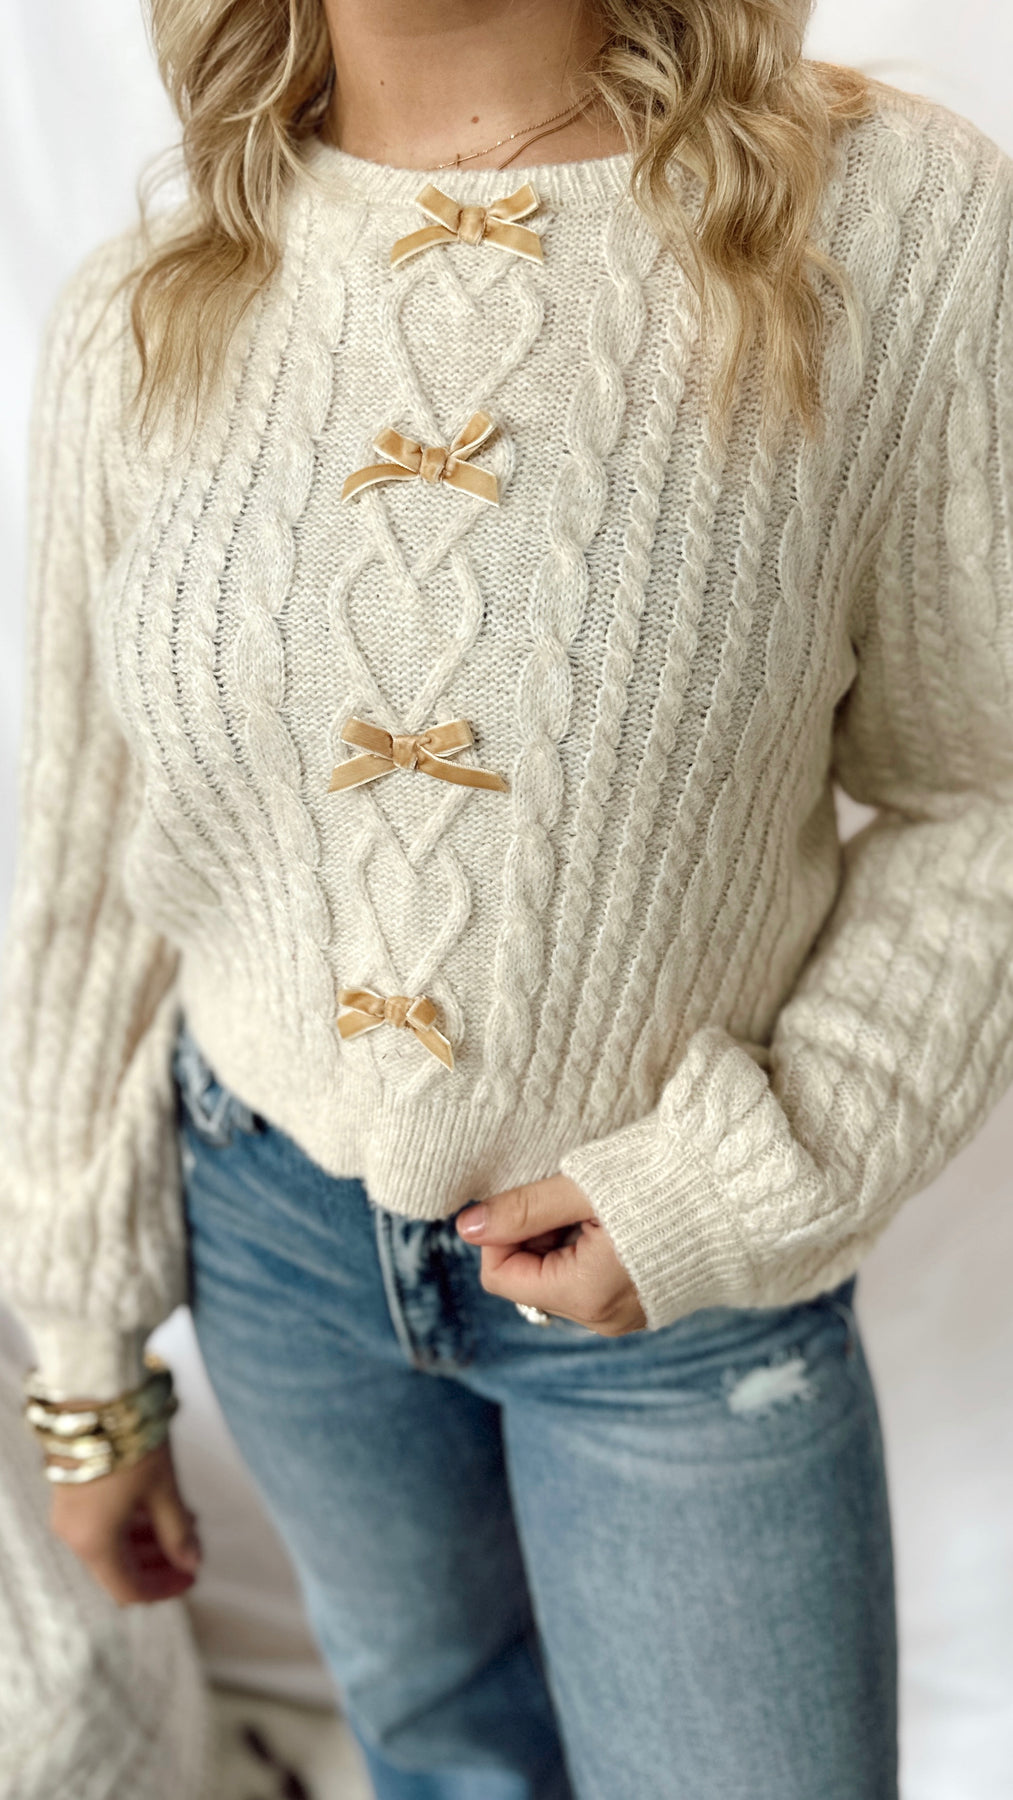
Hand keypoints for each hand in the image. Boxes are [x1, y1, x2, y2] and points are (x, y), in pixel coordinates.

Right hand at [49, 1435, 201, 1606]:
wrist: (94, 1393)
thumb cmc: (130, 1440)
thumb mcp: (163, 1488)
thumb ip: (178, 1531)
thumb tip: (193, 1564)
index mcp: (95, 1542)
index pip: (129, 1589)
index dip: (164, 1589)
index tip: (192, 1576)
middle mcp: (75, 1534)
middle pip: (119, 1568)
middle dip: (159, 1563)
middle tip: (192, 1549)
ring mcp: (69, 1512)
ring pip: (111, 1543)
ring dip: (148, 1540)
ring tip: (185, 1520)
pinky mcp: (71, 1489)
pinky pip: (101, 1521)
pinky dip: (131, 1521)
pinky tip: (160, 1505)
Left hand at [456, 1174, 646, 1335]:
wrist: (741, 1192)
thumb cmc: (662, 1183)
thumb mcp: (581, 1187)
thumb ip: (521, 1209)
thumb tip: (466, 1226)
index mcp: (584, 1295)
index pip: (500, 1276)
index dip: (500, 1232)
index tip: (526, 1196)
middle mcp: (602, 1319)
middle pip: (529, 1278)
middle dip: (533, 1234)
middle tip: (565, 1194)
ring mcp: (624, 1314)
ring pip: (557, 1277)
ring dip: (559, 1238)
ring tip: (595, 1204)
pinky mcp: (642, 1301)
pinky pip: (589, 1280)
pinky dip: (585, 1247)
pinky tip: (613, 1218)